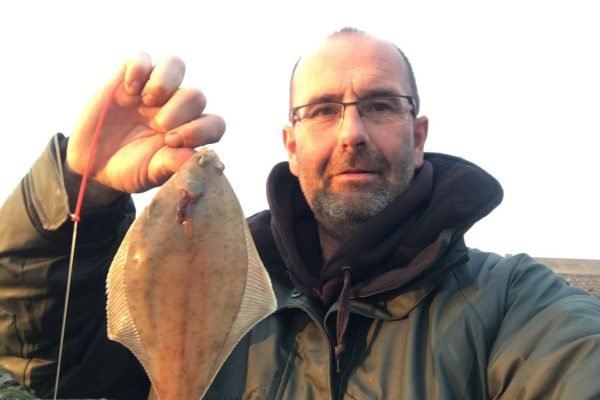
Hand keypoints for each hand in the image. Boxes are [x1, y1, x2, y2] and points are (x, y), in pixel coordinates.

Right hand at [66, 53, 225, 194]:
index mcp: (190, 132)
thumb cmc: (130, 168)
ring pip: (175, 64)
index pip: (214, 124)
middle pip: (196, 95)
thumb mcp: (151, 172)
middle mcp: (177, 108)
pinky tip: (129, 90)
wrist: (93, 163)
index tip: (173, 142)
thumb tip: (195, 157)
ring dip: (165, 82)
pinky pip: (141, 58)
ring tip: (148, 101)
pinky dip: (138, 69)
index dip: (201, 130)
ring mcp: (153, 90)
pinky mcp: (128, 77)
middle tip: (159, 127)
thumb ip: (172, 164)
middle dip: (180, 111)